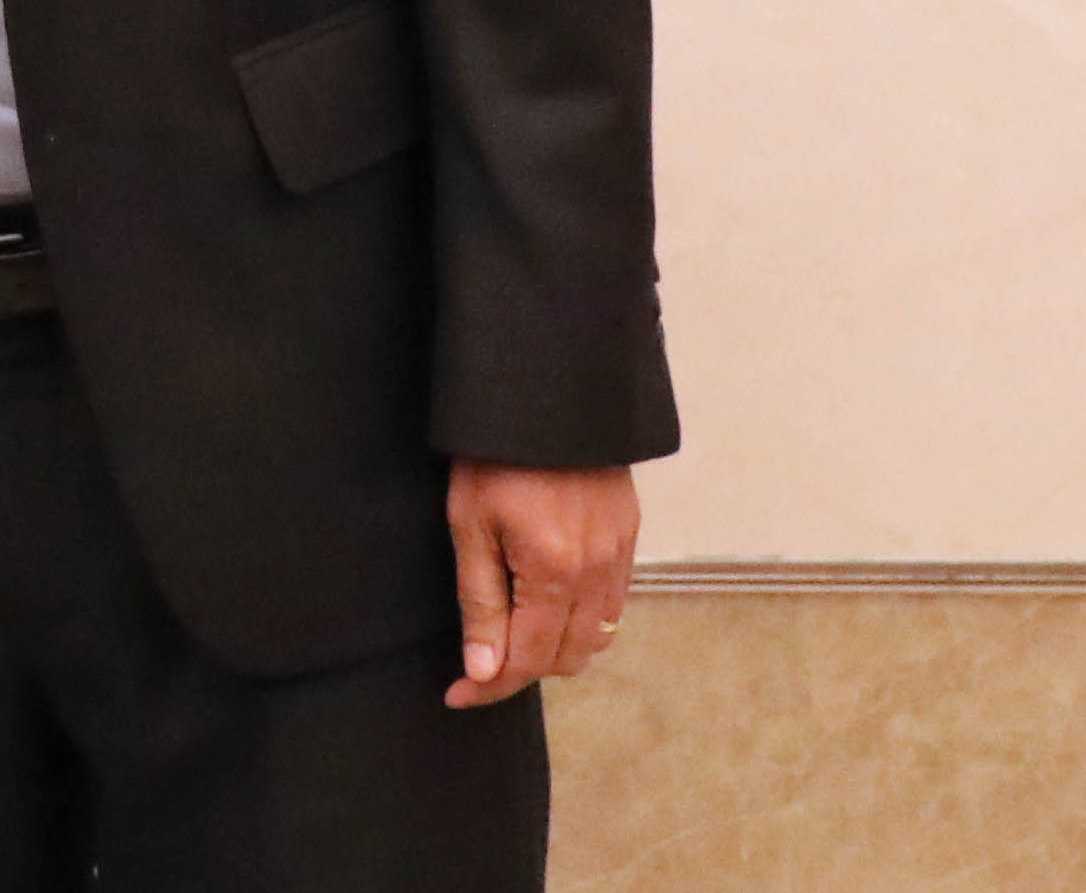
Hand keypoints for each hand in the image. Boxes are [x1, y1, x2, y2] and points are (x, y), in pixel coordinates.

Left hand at [443, 460, 638, 708]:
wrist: (547, 391)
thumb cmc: (496, 451)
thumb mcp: (470, 524)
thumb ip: (481, 603)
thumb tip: (484, 672)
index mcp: (555, 573)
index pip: (526, 661)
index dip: (488, 687)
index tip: (456, 694)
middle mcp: (597, 572)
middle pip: (566, 659)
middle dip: (521, 671)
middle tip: (477, 663)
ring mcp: (620, 554)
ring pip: (596, 637)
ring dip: (555, 648)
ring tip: (511, 632)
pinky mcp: (628, 535)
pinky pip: (611, 604)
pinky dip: (581, 619)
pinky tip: (546, 601)